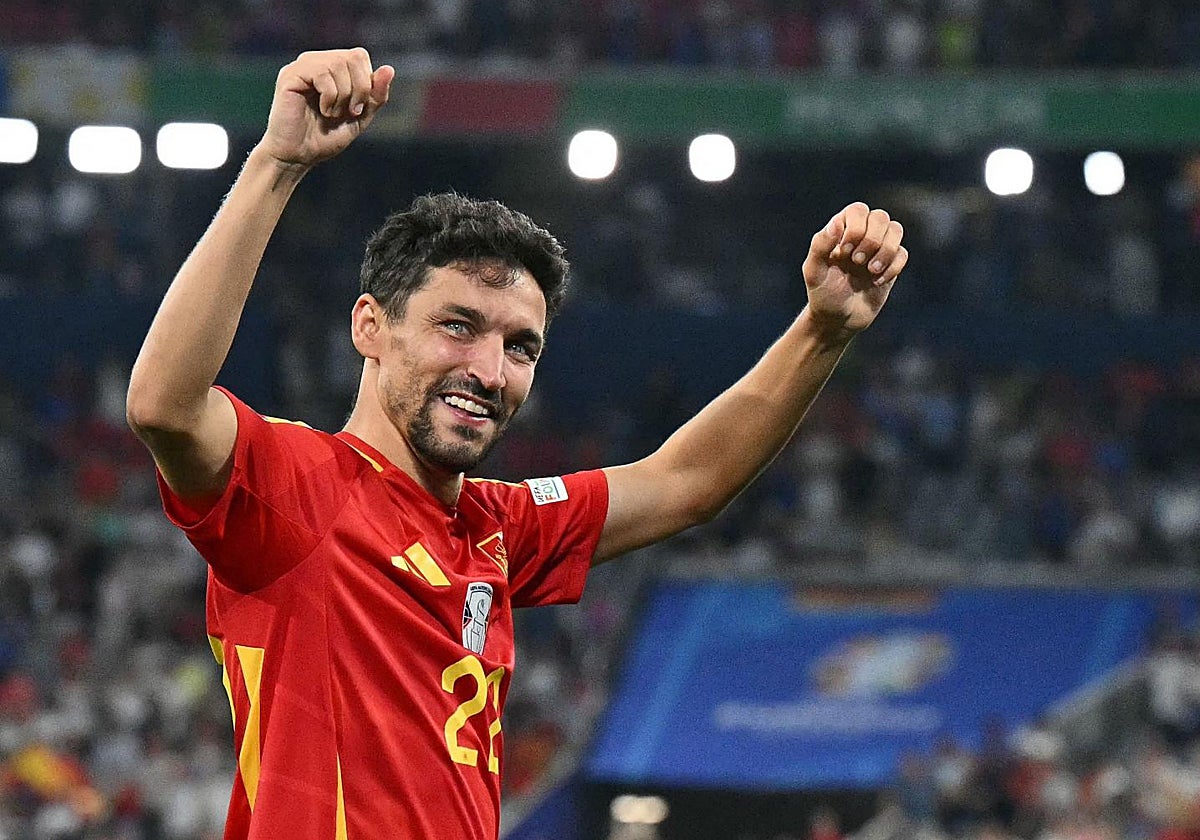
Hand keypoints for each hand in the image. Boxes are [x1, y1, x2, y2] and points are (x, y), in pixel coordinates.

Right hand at [259, 47, 393, 168]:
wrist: (298, 156)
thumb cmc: (325, 137)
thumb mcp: (360, 117)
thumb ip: (375, 95)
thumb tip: (389, 69)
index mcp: (332, 67)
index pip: (359, 56)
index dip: (366, 83)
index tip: (358, 109)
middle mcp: (317, 61)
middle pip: (353, 57)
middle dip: (359, 89)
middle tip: (349, 112)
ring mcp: (303, 66)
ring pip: (339, 64)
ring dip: (343, 96)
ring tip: (332, 114)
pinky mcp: (291, 74)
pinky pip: (322, 73)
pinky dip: (330, 97)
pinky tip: (323, 111)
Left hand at [802, 202, 908, 338]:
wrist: (837, 320)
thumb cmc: (822, 293)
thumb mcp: (814, 271)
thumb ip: (820, 245)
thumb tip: (836, 223)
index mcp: (841, 231)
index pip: (858, 210)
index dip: (856, 227)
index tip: (844, 252)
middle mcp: (862, 235)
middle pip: (880, 217)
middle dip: (872, 240)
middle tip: (857, 261)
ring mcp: (878, 249)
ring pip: (896, 230)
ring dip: (885, 250)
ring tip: (870, 271)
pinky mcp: (890, 265)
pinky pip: (903, 254)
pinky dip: (892, 267)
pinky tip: (877, 281)